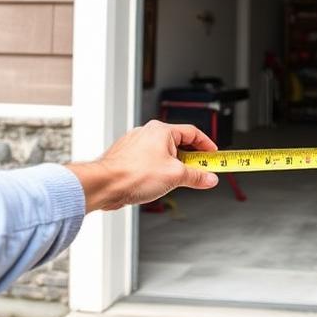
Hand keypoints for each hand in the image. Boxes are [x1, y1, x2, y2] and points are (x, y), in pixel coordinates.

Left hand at [67, 120, 218, 212]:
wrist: (103, 186)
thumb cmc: (132, 175)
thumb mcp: (175, 176)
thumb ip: (196, 176)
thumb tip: (209, 179)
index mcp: (161, 130)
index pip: (192, 132)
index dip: (206, 144)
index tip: (213, 155)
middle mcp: (147, 133)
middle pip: (178, 143)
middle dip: (190, 159)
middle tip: (200, 171)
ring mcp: (135, 144)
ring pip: (163, 154)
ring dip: (173, 166)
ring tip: (177, 181)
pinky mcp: (126, 157)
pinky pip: (149, 161)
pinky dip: (158, 170)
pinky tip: (158, 183)